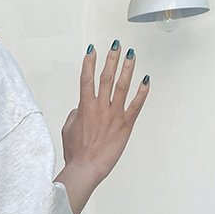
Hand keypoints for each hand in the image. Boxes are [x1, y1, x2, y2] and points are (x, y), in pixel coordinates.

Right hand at [54, 41, 149, 213]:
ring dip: (127, 69)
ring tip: (131, 55)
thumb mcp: (68, 129)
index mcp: (84, 107)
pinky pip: (136, 105)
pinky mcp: (125, 125)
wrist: (86, 167)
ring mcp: (114, 115)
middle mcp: (100, 107)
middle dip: (111, 59)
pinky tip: (146, 80)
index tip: (92, 50)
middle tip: (116, 46)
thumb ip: (74, 114)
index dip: (89, 63)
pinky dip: (142, 92)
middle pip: (106, 77)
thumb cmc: (76, 152)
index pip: (86, 79)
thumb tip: (80, 108)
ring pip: (122, 86)